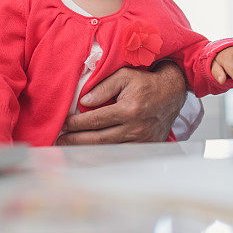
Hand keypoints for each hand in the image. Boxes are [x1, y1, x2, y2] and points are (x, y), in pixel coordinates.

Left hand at [56, 62, 186, 144]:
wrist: (172, 92)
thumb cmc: (146, 82)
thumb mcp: (124, 76)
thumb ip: (103, 87)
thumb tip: (83, 102)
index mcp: (129, 110)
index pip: (95, 120)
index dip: (76, 123)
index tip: (64, 124)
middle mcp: (136, 128)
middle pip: (99, 139)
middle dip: (76, 141)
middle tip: (60, 140)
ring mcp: (142, 140)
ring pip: (109, 150)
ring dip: (87, 151)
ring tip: (71, 149)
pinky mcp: (147, 146)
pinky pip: (122, 154)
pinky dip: (105, 156)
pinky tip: (91, 154)